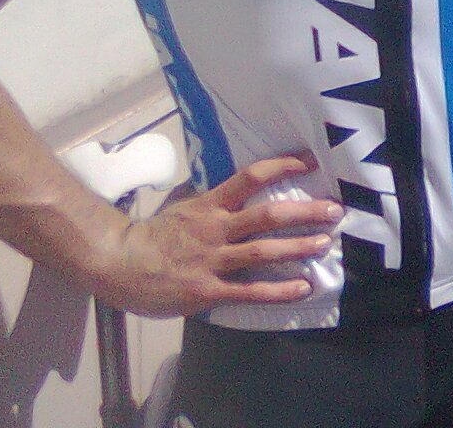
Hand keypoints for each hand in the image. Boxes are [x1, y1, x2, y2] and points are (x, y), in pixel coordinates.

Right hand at [91, 153, 341, 317]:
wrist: (117, 264)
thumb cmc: (152, 235)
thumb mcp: (184, 207)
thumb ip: (213, 202)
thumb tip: (240, 188)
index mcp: (209, 204)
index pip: (251, 177)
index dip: (282, 166)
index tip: (309, 161)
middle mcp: (216, 228)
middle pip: (267, 216)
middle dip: (305, 212)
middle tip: (335, 210)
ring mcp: (212, 260)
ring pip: (263, 251)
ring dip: (298, 247)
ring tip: (326, 243)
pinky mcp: (207, 290)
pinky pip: (249, 291)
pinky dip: (278, 290)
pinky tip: (303, 287)